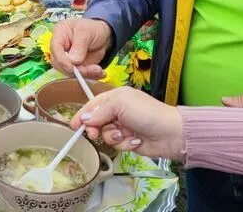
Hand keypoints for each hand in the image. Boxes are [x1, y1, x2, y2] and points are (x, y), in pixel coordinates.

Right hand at [49, 18, 112, 78]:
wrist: (103, 34)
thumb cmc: (92, 28)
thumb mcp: (86, 32)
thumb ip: (79, 45)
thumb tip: (72, 61)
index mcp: (59, 34)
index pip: (55, 49)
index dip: (62, 60)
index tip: (72, 67)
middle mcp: (61, 49)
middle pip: (60, 64)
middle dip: (76, 70)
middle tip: (92, 69)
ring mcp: (68, 59)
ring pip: (70, 73)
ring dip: (85, 74)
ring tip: (98, 70)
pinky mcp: (76, 68)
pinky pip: (80, 76)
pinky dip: (91, 77)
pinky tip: (100, 73)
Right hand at [70, 87, 185, 159]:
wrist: (170, 133)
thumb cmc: (147, 113)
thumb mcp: (121, 104)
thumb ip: (100, 110)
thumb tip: (84, 118)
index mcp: (116, 97)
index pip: (93, 105)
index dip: (83, 115)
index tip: (73, 125)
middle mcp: (118, 111)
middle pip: (96, 122)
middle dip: (97, 128)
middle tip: (95, 134)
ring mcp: (123, 126)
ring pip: (105, 134)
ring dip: (114, 136)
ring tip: (125, 134)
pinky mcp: (128, 141)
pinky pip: (117, 144)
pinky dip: (124, 144)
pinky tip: (134, 141)